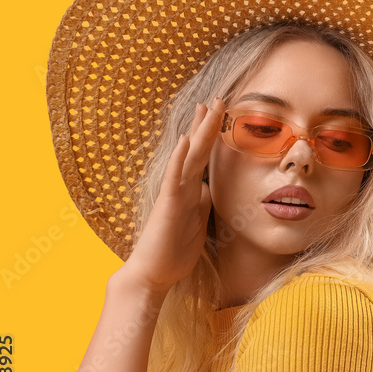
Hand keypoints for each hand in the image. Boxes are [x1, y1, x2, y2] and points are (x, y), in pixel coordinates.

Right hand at [119, 97, 225, 294]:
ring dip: (198, 132)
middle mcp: (183, 187)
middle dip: (208, 124)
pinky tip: (183, 141)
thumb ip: (203, 202)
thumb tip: (210, 188)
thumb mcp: (198, 222)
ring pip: (189, 157)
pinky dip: (179, 159)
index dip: (211, 135)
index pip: (204, 157)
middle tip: (218, 98)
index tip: (219, 112)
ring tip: (206, 108)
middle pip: (198, 149)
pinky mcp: (168, 205)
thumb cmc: (174, 251)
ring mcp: (175, 194)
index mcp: (191, 190)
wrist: (153, 273)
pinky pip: (174, 178)